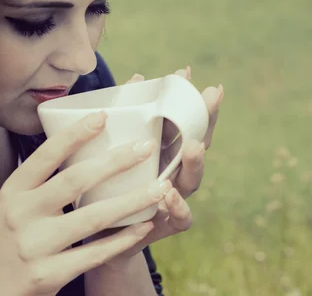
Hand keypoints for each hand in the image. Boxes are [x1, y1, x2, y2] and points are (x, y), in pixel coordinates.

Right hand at [0, 112, 171, 295]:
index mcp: (13, 191)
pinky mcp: (49, 274)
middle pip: (75, 181)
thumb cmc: (11, 238)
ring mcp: (35, 246)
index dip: (74, 135)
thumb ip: (42, 182)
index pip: (45, 156)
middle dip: (115, 162)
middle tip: (145, 147)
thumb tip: (83, 146)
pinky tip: (143, 226)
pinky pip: (95, 253)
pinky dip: (122, 238)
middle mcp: (22, 214)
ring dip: (131, 201)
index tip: (102, 117)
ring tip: (159, 188)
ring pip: (92, 218)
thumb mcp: (15, 204)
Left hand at [105, 68, 222, 259]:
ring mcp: (172, 198)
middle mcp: (173, 172)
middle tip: (212, 94)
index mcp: (162, 152)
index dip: (184, 97)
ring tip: (194, 146)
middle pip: (197, 144)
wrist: (99, 237)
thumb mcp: (113, 151)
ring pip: (193, 179)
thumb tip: (136, 79)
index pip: (180, 122)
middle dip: (206, 119)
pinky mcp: (165, 225)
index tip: (186, 73)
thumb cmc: (108, 189)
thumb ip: (125, 120)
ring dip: (195, 161)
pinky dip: (178, 207)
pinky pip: (181, 218)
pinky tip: (170, 194)